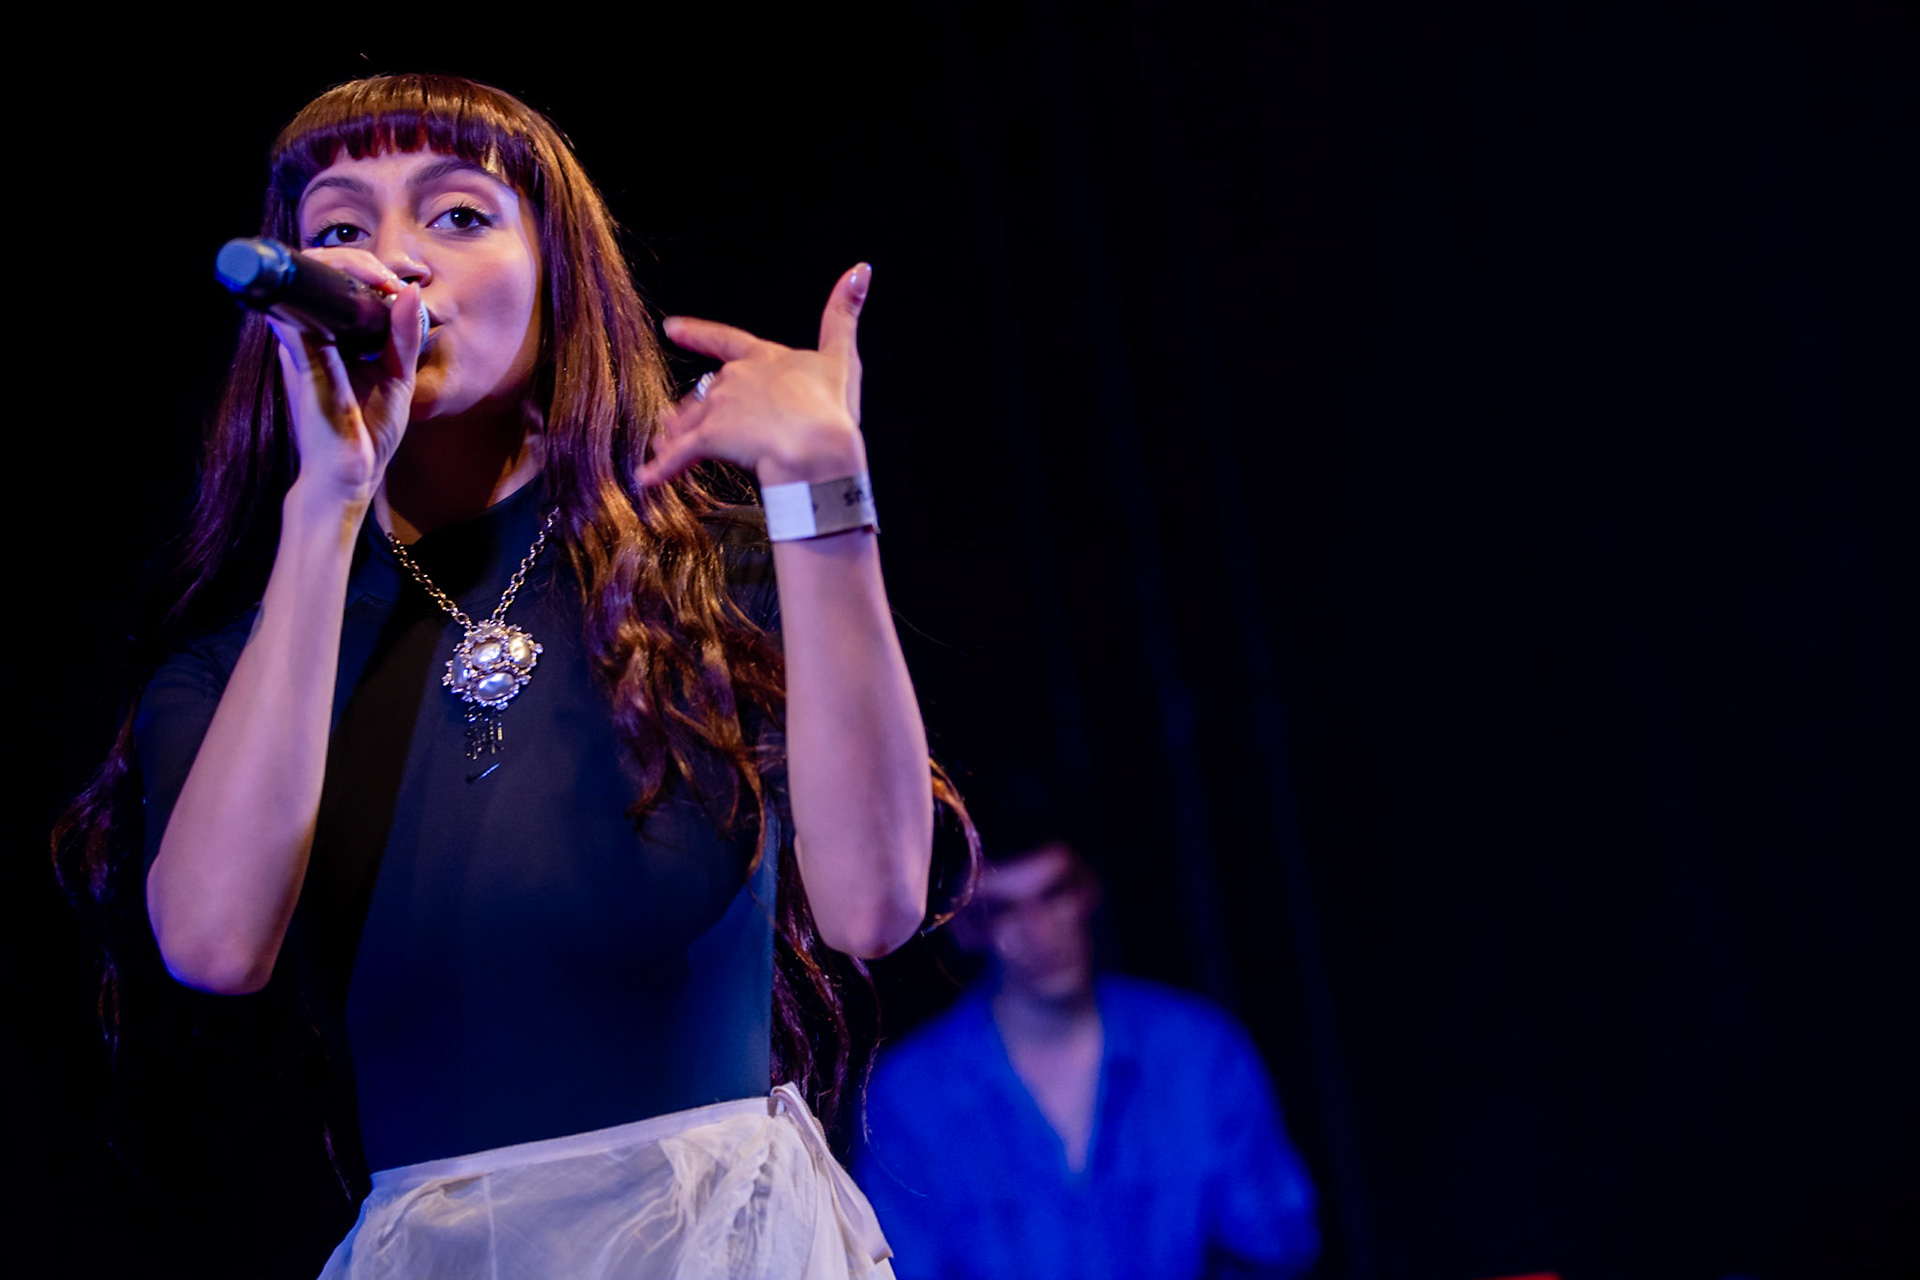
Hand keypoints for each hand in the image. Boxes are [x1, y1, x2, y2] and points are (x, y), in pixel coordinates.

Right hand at [267, 247, 426, 504]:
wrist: (349, 475)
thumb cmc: (369, 430)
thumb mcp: (397, 376)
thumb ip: (403, 336)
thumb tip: (411, 291)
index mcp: (331, 339)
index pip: (334, 284)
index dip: (363, 268)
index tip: (399, 280)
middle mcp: (310, 336)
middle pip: (318, 274)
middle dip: (355, 260)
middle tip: (390, 276)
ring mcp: (300, 345)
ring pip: (308, 282)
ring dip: (344, 266)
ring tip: (381, 278)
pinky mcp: (301, 360)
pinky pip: (302, 312)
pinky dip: (330, 291)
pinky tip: (368, 289)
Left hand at [641, 264, 871, 487]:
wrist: (816, 445)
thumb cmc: (832, 406)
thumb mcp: (843, 358)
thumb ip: (845, 313)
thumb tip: (861, 268)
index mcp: (764, 358)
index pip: (725, 340)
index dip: (698, 334)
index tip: (672, 328)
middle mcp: (735, 377)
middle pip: (708, 393)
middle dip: (700, 410)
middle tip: (685, 426)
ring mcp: (720, 407)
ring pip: (690, 422)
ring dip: (677, 437)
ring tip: (664, 453)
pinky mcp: (709, 438)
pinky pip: (679, 456)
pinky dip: (662, 469)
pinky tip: (646, 480)